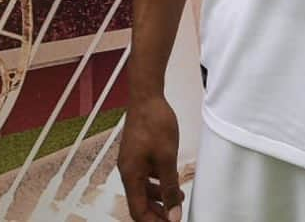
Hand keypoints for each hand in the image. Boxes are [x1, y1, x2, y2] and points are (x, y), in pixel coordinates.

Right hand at [118, 95, 184, 220]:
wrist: (146, 95)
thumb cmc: (154, 122)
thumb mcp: (167, 158)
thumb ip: (169, 188)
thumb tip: (173, 213)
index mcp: (130, 175)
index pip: (137, 211)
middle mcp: (127, 170)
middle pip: (139, 202)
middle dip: (157, 212)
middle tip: (174, 216)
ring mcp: (131, 160)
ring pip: (143, 188)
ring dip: (159, 196)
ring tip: (178, 198)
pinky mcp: (136, 151)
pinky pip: (145, 174)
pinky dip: (157, 181)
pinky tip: (170, 179)